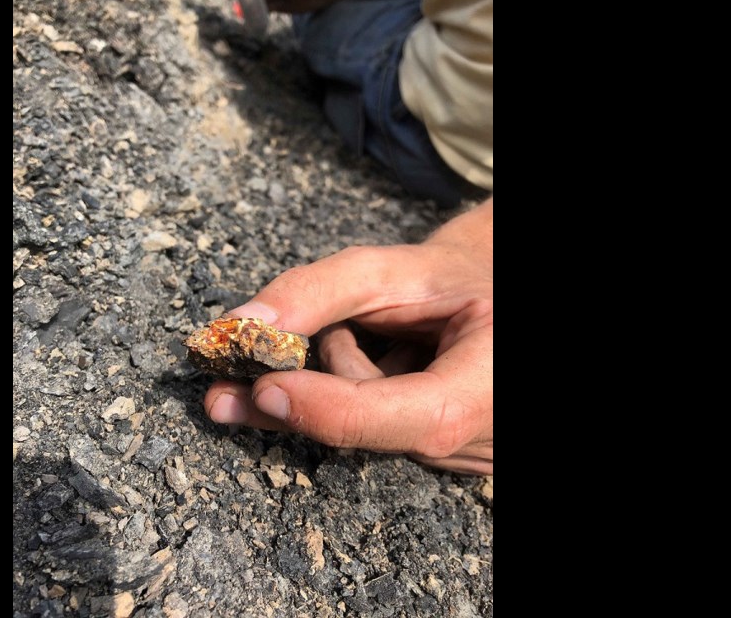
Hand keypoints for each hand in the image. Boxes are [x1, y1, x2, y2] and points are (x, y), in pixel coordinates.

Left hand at [204, 199, 492, 474]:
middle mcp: (488, 435)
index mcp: (494, 381)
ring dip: (338, 387)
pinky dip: (348, 403)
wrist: (490, 301)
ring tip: (360, 339)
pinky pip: (368, 440)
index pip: (423, 416)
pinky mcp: (439, 462)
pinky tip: (372, 367)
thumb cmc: (451, 279)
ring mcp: (466, 458)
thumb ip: (318, 291)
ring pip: (365, 438)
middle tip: (236, 377)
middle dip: (311, 393)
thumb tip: (241, 325)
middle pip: (377, 432)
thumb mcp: (394, 269)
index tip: (263, 389)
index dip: (338, 409)